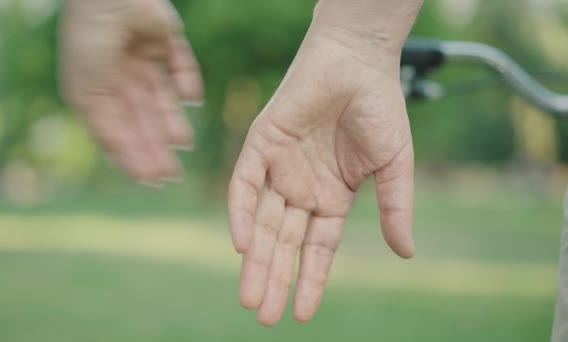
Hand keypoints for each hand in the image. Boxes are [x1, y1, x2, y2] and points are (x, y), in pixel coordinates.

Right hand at [59, 0, 202, 182]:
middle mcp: (117, 73)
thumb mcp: (90, 96)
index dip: (134, 153)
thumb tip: (128, 165)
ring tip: (184, 141)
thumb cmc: (89, 46)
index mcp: (94, 88)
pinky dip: (187, 81)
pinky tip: (193, 99)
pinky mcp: (165, 37)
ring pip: (162, 95)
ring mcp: (140, 54)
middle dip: (156, 143)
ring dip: (172, 119)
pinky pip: (180, 62)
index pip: (117, 127)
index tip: (151, 178)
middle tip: (173, 171)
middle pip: (142, 116)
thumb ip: (108, 130)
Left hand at [228, 0, 421, 325]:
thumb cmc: (380, 109)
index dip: (310, 279)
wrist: (356, 61)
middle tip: (263, 316)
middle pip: (284, 243)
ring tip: (249, 297)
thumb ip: (395, 208)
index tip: (301, 314)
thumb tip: (406, 254)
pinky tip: (241, 244)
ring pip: (261, 221)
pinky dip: (241, 211)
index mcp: (332, 198)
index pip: (316, 248)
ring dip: (255, 258)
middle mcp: (302, 189)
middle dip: (275, 278)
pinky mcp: (260, 144)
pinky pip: (245, 184)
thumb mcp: (394, 166)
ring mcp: (279, 169)